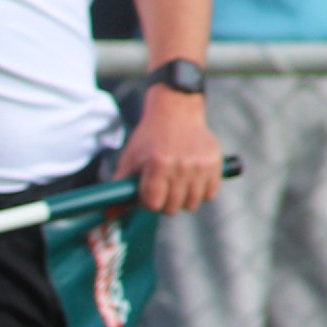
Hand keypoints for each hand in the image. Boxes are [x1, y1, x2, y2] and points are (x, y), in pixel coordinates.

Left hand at [121, 84, 222, 212]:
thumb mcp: (130, 159)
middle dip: (163, 204)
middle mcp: (181, 165)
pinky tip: (191, 182)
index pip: (153, 204)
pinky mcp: (215, 163)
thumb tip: (111, 213)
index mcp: (157, 164)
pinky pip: (210, 194)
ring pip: (192, 203)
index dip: (148, 203)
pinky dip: (200, 193)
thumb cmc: (149, 138)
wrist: (176, 113)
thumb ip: (120, 186)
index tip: (147, 195)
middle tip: (161, 191)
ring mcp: (200, 165)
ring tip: (176, 186)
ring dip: (182, 200)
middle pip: (173, 207)